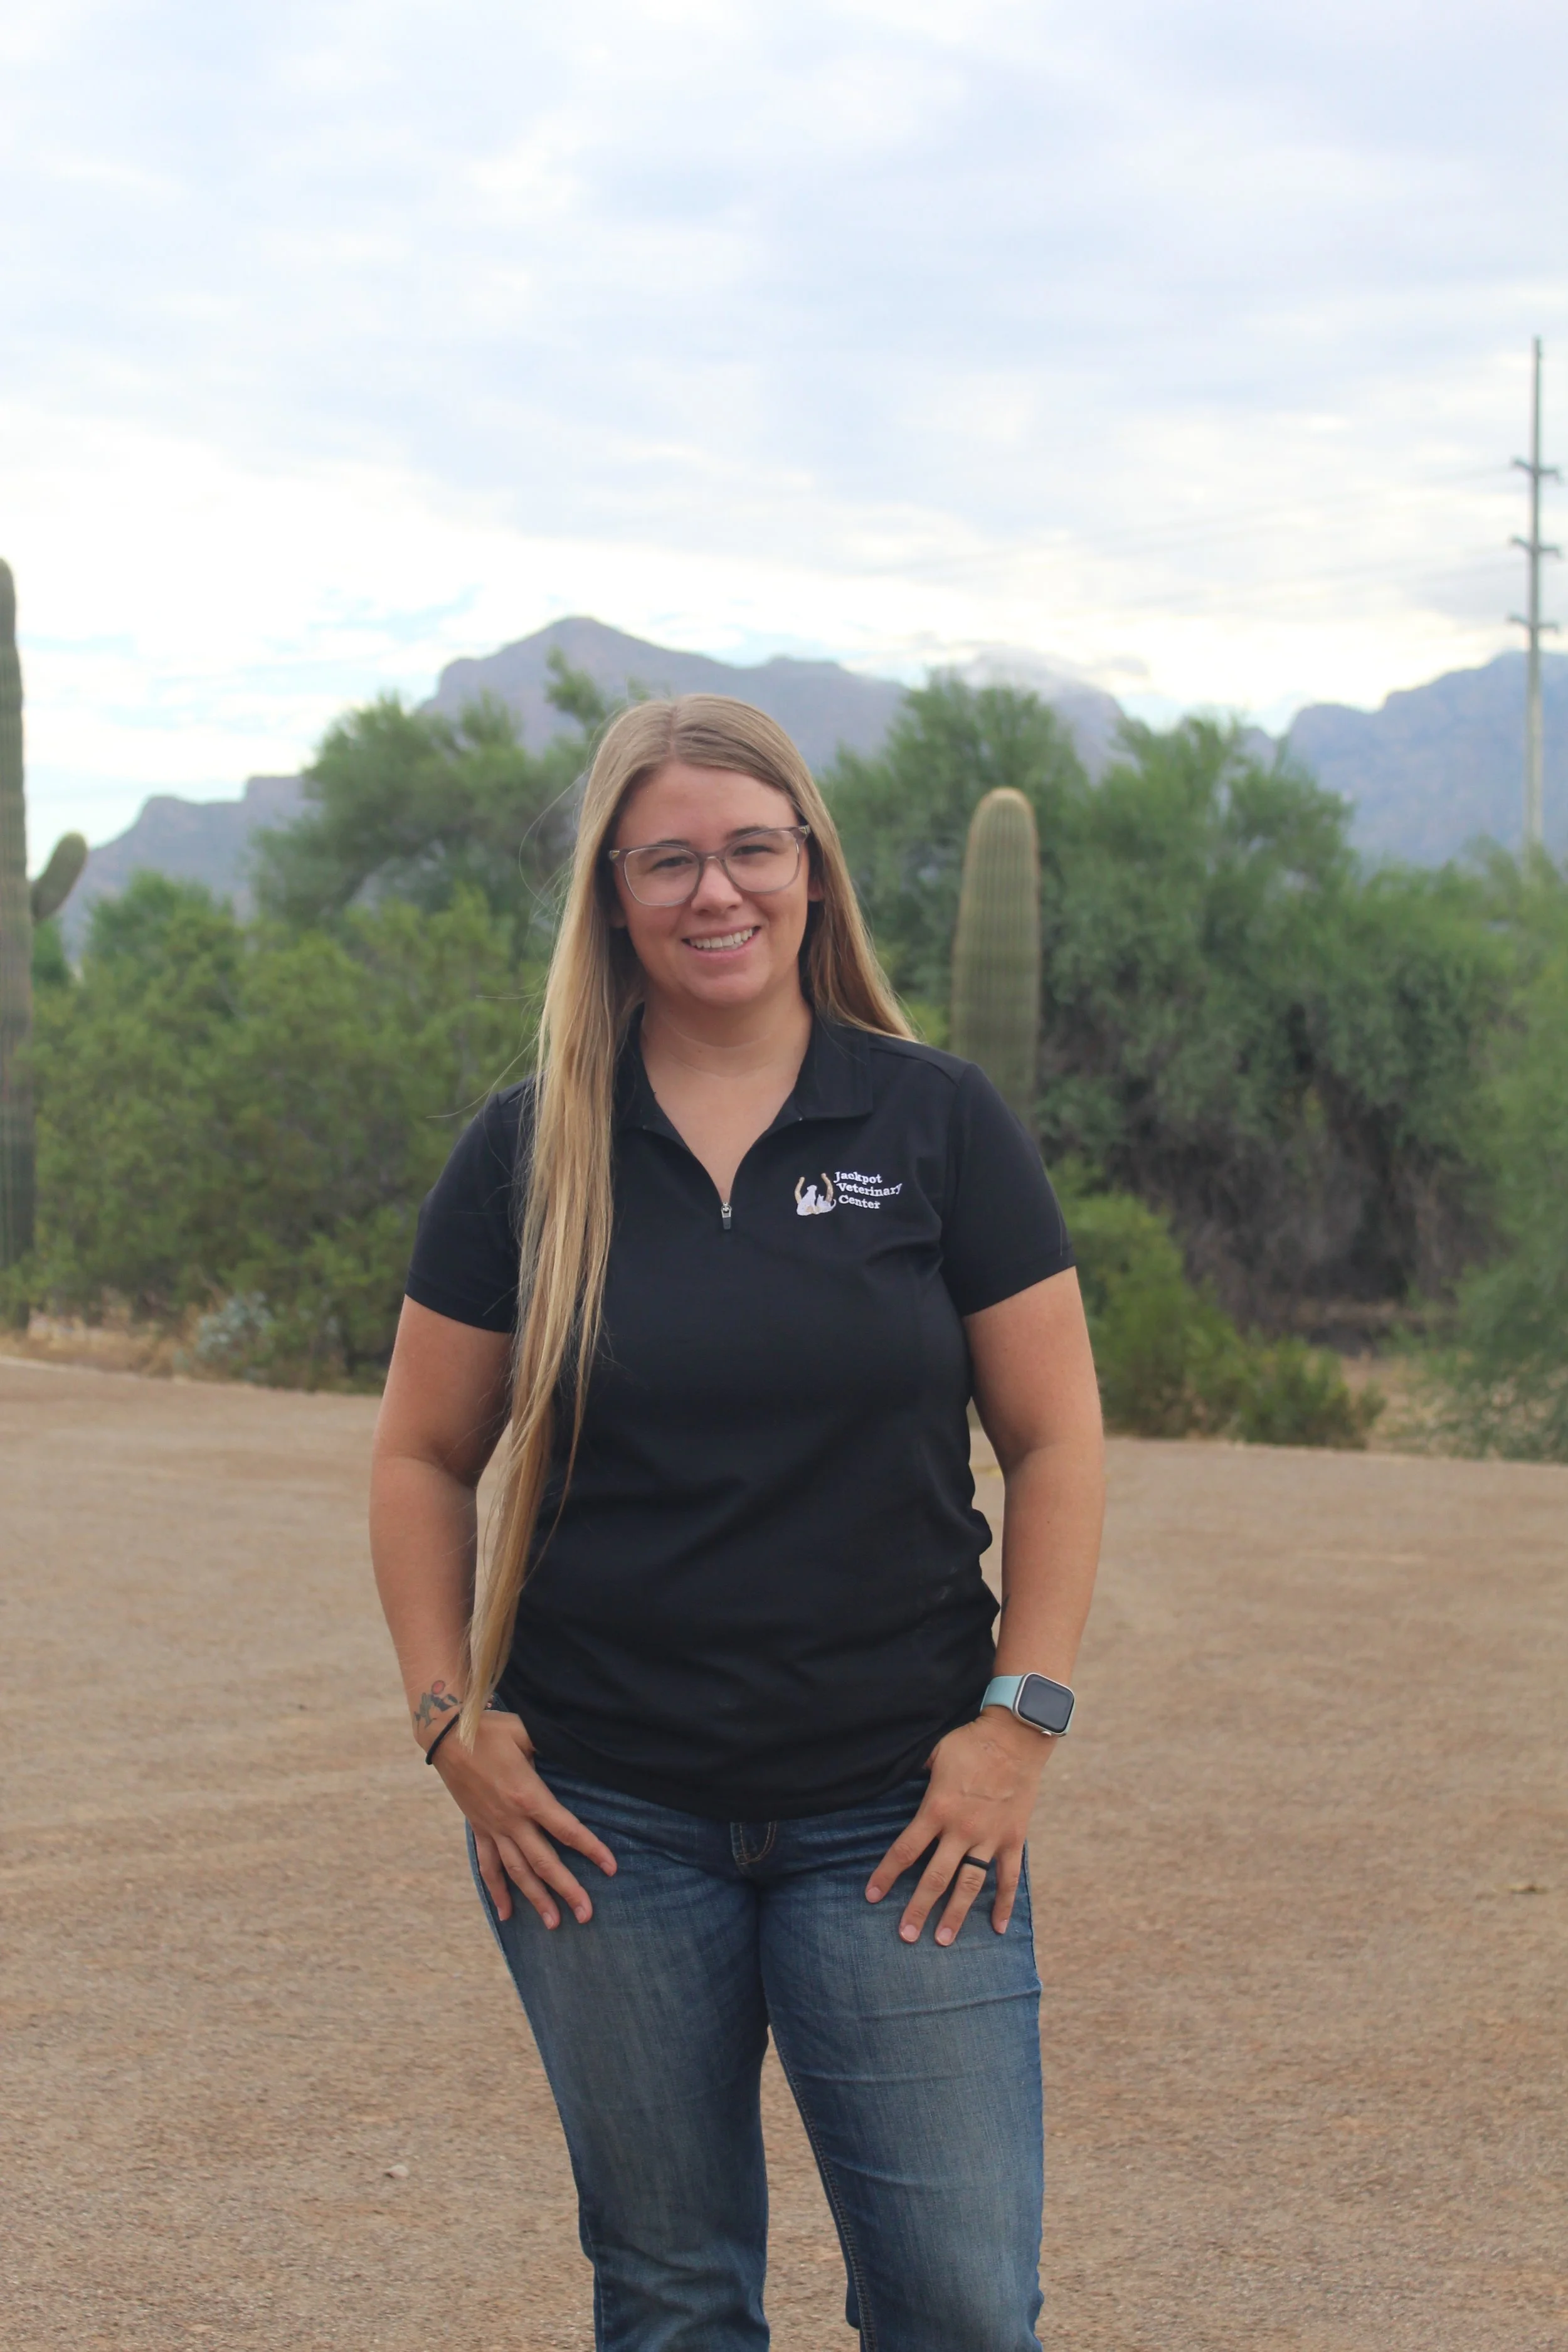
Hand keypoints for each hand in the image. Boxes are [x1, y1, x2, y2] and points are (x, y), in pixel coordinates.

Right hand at [433, 1710, 616, 1928]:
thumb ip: (553, 1743)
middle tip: (586, 1915)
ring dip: (536, 1899)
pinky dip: (497, 1890)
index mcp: (528, 1796)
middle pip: (544, 1861)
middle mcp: (511, 1819)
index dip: (591, 1849)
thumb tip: (582, 1746)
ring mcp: (493, 1827)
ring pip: (517, 1871)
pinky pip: (488, 1866)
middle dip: (567, 1889)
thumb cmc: (491, 1730)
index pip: (566, 1829)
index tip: (611, 1868)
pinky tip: (507, 1914)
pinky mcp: (479, 1829)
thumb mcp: (527, 1731)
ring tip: (554, 1924)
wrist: (445, 1737)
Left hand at [865, 1710, 1052, 1944]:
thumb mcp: (933, 1753)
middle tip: (905, 1936)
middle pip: (934, 1878)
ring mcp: (989, 1838)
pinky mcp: (1013, 1839)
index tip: (871, 1896)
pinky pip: (1008, 1878)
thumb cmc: (969, 1742)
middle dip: (918, 1908)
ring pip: (969, 1885)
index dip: (886, 1874)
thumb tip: (888, 1776)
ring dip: (955, 1914)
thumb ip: (913, 1772)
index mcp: (937, 1809)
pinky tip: (997, 1929)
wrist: (1016, 1737)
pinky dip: (1004, 1904)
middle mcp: (961, 1830)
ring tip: (943, 1940)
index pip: (905, 1850)